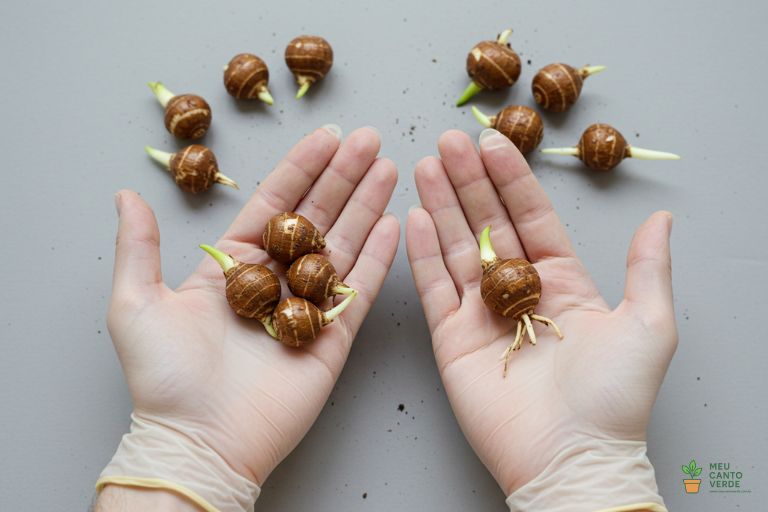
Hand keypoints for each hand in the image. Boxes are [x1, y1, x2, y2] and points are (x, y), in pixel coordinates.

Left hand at [106, 126, 398, 487]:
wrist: (201, 440)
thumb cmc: (164, 378)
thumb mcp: (136, 303)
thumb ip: (139, 246)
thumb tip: (127, 193)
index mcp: (233, 266)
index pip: (274, 205)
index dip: (302, 168)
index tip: (329, 138)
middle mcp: (274, 280)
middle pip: (316, 217)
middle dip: (344, 176)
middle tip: (370, 140)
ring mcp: (307, 306)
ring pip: (343, 245)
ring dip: (367, 205)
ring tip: (389, 167)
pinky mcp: (332, 336)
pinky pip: (358, 289)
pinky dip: (378, 257)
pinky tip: (392, 223)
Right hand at [406, 129, 676, 495]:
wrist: (569, 457)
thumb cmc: (614, 397)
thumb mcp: (648, 325)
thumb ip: (648, 268)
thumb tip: (662, 218)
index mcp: (563, 283)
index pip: (533, 217)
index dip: (513, 179)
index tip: (494, 142)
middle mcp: (519, 292)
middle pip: (490, 224)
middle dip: (470, 181)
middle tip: (450, 141)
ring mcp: (482, 314)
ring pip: (458, 248)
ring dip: (442, 205)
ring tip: (427, 163)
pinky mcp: (452, 338)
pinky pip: (434, 288)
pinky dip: (423, 252)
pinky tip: (415, 216)